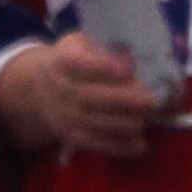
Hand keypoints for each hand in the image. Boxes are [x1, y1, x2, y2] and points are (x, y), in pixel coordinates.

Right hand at [0, 32, 159, 157]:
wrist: (41, 88)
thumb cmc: (74, 60)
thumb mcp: (82, 45)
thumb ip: (104, 51)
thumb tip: (130, 65)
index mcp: (63, 61)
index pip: (78, 64)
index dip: (103, 68)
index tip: (128, 70)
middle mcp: (60, 88)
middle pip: (92, 97)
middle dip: (125, 101)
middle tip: (150, 102)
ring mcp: (64, 114)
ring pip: (97, 123)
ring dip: (126, 124)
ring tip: (146, 119)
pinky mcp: (70, 135)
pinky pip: (96, 143)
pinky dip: (120, 146)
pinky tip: (141, 145)